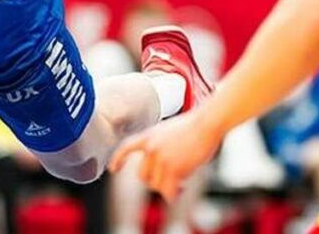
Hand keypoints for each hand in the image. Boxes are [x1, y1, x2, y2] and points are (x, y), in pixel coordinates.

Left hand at [108, 112, 222, 201]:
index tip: (113, 169)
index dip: (118, 159)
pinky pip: (168, 191)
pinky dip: (173, 195)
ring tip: (180, 181)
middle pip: (142, 175)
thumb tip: (158, 163)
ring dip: (167, 187)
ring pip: (155, 185)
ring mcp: (161, 158)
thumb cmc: (194, 126)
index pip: (126, 147)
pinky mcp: (173, 169)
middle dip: (154, 180)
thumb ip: (159, 144)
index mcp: (148, 136)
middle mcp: (150, 148)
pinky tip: (182, 189)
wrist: (206, 124)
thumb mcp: (167, 130)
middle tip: (169, 181)